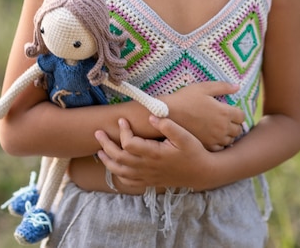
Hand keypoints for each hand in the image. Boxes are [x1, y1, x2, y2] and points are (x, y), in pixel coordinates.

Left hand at [95, 116, 210, 190]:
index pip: (129, 144)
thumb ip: (167, 125)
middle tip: (98, 132)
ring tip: (99, 151)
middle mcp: (147, 167)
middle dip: (106, 144)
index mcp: (154, 154)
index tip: (122, 119)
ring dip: (108, 161)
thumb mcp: (184, 136)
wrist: (201, 173)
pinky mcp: (149, 182)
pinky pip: (128, 182)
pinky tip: (114, 167)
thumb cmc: (193, 152)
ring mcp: (147, 176)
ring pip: (120, 172)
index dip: (123, 131)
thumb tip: (151, 116)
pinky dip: (118, 175)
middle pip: (119, 158)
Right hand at [165, 81, 244, 150]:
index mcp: (224, 112)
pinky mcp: (206, 147)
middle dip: (234, 124)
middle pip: (238, 130)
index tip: (230, 111)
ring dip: (227, 135)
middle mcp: (222, 128)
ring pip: (230, 140)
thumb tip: (238, 87)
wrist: (167, 115)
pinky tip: (212, 137)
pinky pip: (219, 149)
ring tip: (219, 129)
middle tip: (225, 120)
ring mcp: (215, 139)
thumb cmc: (185, 98)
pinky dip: (218, 144)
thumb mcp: (204, 87)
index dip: (237, 113)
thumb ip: (223, 87)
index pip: (241, 116)